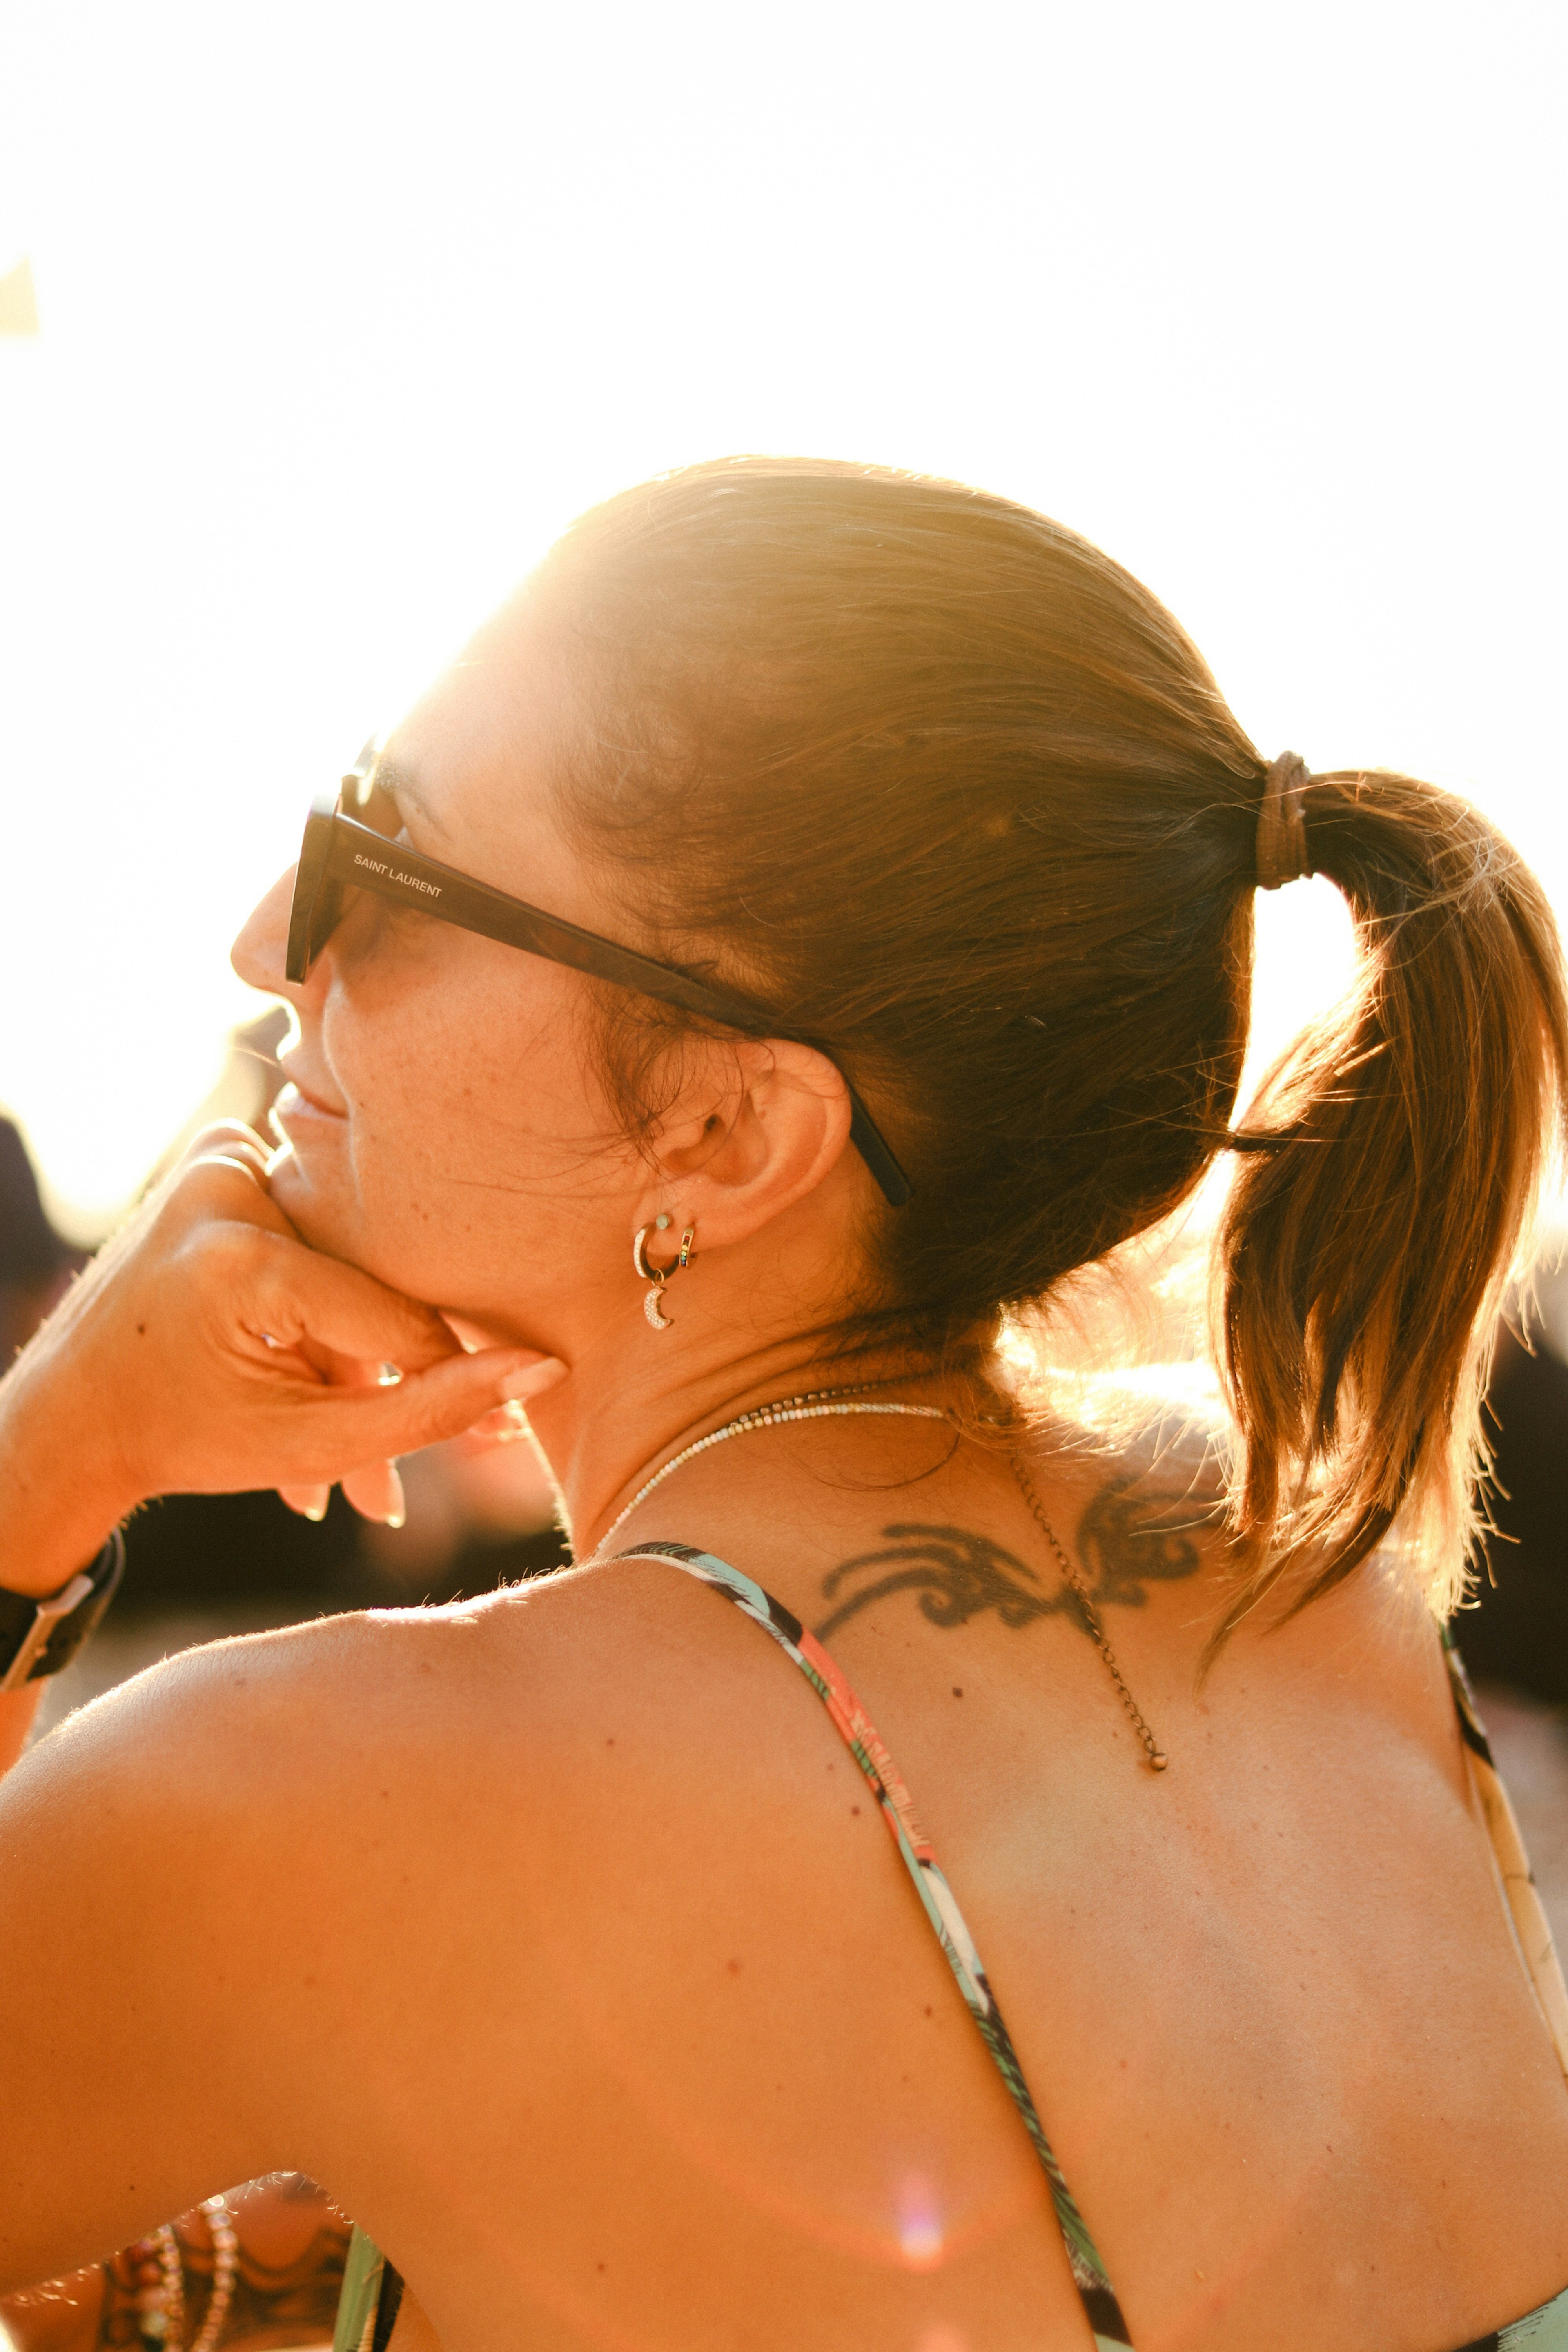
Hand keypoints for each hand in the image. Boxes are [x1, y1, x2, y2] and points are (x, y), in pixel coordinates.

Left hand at [0, 1123, 565, 1594]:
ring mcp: (218, 1162)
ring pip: (344, 1257)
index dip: (445, 1377)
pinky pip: (309, 1227)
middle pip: (370, 1280)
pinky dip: (316, 1294)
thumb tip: (541, 1368)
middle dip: (383, 1377)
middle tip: (401, 1463)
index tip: (494, 1434)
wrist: (73, 1414)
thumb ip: (432, 1410)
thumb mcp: (314, 1446)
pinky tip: (301, 1356)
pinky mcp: (217, 1158)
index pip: (397, 1318)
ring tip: (335, 1426)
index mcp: (246, 1262)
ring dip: (349, 1341)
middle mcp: (229, 1187)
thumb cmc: (184, 1438)